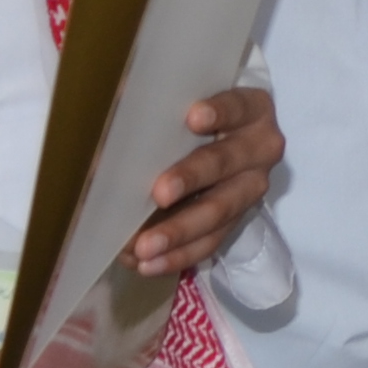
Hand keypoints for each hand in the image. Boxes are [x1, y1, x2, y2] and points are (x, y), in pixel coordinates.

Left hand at [129, 83, 285, 281]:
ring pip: (219, 212)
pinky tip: (148, 264)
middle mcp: (259, 149)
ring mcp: (252, 188)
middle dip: (191, 179)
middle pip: (225, 163)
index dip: (219, 113)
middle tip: (159, 193)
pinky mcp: (238, 220)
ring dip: (180, 231)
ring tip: (144, 248)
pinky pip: (211, 243)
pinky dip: (178, 255)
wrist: (230, 138)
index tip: (193, 117)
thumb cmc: (197, 112)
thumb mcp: (188, 102)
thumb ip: (159, 110)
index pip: (237, 106)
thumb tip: (107, 120)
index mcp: (251, 110)